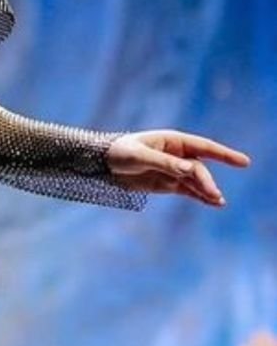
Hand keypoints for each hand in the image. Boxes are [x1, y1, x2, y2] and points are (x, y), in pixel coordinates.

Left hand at [105, 130, 250, 204]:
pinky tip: (213, 204)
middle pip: (199, 168)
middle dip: (207, 181)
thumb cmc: (120, 152)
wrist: (102, 165)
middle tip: (215, 195)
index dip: (224, 154)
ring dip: (207, 191)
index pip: (204, 147)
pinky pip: (187, 191)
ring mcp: (174, 170)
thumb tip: (188, 169)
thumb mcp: (140, 156)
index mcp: (174, 140)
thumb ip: (164, 162)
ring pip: (196, 181)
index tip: (243, 162)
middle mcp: (178, 155)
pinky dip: (200, 197)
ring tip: (218, 202)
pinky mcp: (167, 185)